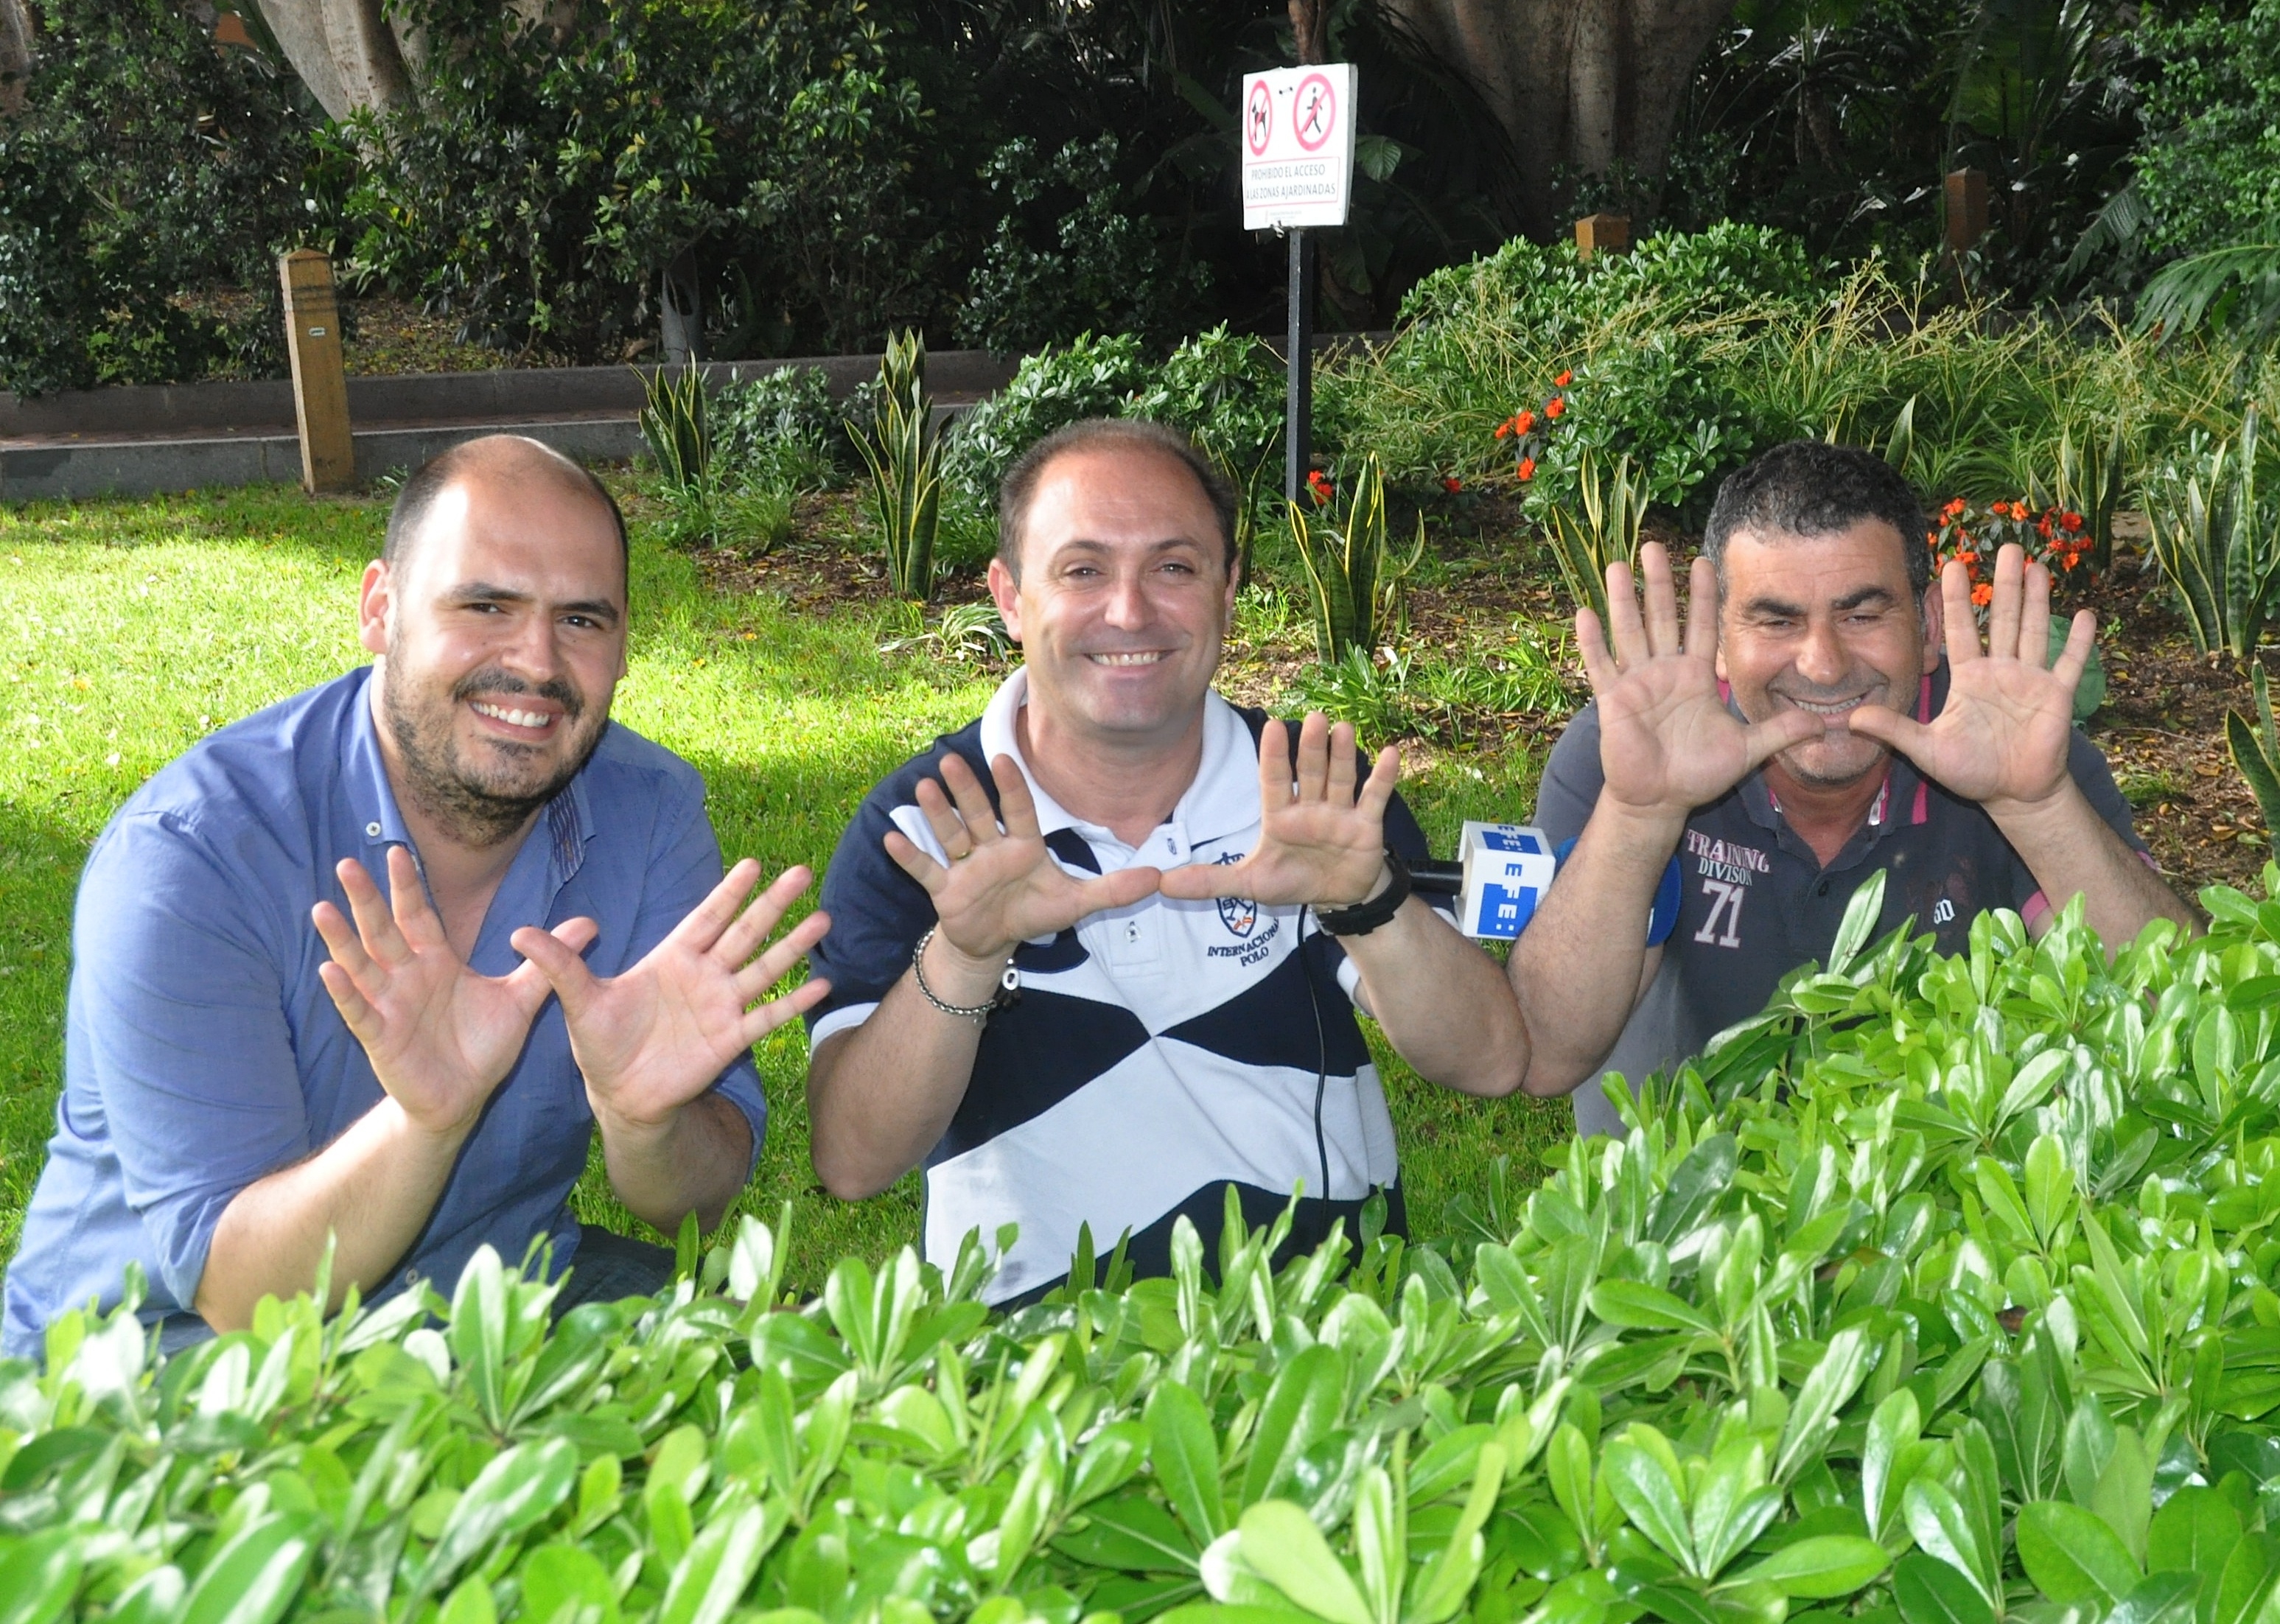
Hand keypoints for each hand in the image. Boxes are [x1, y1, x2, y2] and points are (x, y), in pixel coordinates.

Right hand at [313, 847, 595, 1136]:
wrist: (463, 1098)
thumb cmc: (482, 1046)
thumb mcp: (520, 1000)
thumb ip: (547, 962)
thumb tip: (590, 924)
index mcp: (436, 961)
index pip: (419, 915)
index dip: (408, 886)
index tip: (398, 850)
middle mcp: (407, 976)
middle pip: (383, 930)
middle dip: (367, 899)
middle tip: (346, 864)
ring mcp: (389, 1005)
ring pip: (361, 965)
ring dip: (342, 939)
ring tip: (322, 909)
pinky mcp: (380, 1037)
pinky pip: (360, 1011)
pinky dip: (345, 992)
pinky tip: (330, 970)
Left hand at [511, 861, 830, 1132]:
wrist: (620, 1095)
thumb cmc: (601, 1044)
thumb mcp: (577, 1001)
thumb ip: (558, 966)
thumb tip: (518, 932)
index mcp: (672, 958)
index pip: (706, 917)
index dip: (729, 892)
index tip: (753, 863)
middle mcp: (704, 976)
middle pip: (745, 932)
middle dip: (773, 903)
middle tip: (802, 872)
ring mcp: (721, 1006)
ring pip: (764, 968)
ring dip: (794, 945)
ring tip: (823, 919)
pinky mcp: (730, 1040)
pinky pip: (767, 1017)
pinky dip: (793, 1002)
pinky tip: (822, 985)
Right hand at [885, 752, 1160, 968]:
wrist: (995, 943)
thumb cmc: (1034, 913)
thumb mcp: (1076, 903)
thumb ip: (1113, 890)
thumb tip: (1157, 878)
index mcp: (1023, 845)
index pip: (1019, 811)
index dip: (1012, 786)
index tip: (1003, 756)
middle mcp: (992, 848)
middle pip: (978, 814)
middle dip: (967, 790)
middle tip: (950, 761)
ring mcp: (965, 867)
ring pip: (950, 834)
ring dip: (937, 812)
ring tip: (924, 786)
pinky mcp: (944, 890)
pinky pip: (926, 869)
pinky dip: (910, 856)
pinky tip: (893, 837)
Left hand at [1159, 712, 1394, 907]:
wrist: (1338, 898)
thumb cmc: (1294, 881)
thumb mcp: (1249, 885)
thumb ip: (1210, 882)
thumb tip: (1162, 883)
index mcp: (1280, 816)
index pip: (1273, 780)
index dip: (1273, 755)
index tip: (1271, 725)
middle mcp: (1310, 807)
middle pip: (1309, 772)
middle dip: (1310, 748)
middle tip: (1313, 718)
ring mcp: (1340, 813)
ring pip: (1340, 778)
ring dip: (1343, 754)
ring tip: (1343, 728)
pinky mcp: (1366, 826)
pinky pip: (1374, 798)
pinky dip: (1383, 778)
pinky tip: (1390, 753)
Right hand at [1582, 544, 1820, 817]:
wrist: (1659, 799)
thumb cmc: (1698, 773)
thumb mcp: (1747, 750)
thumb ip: (1780, 732)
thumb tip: (1823, 723)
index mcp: (1695, 676)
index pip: (1701, 626)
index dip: (1702, 595)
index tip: (1703, 561)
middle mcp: (1665, 671)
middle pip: (1662, 617)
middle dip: (1659, 582)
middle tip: (1653, 545)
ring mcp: (1636, 683)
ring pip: (1630, 632)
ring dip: (1623, 600)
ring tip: (1618, 566)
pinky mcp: (1613, 701)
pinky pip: (1600, 666)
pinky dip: (1592, 642)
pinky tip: (1584, 614)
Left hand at [1846, 543, 2090, 813]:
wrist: (2011, 794)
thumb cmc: (1970, 770)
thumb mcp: (1926, 749)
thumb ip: (1893, 730)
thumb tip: (1851, 718)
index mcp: (1968, 677)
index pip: (1959, 629)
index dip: (1956, 599)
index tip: (1953, 564)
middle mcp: (2000, 670)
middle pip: (2001, 619)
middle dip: (2004, 585)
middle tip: (2007, 547)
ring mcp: (2030, 680)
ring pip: (2033, 631)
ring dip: (2037, 600)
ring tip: (2037, 566)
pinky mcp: (2057, 697)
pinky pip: (2069, 666)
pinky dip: (2078, 643)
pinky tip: (2086, 615)